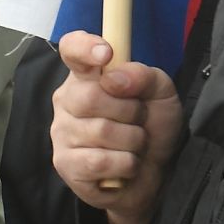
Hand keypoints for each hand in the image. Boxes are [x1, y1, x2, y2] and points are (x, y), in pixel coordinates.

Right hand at [50, 31, 182, 223]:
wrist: (155, 176)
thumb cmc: (153, 128)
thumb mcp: (162, 95)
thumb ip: (144, 76)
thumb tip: (114, 78)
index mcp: (87, 75)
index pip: (72, 49)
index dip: (85, 47)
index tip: (107, 54)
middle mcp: (67, 100)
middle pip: (91, 95)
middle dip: (130, 111)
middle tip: (139, 120)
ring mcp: (62, 133)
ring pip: (101, 131)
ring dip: (133, 141)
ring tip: (134, 145)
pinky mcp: (65, 164)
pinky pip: (99, 161)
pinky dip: (125, 165)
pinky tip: (125, 166)